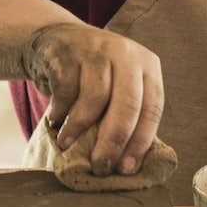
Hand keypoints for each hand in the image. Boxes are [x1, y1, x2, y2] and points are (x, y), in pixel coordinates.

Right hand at [21, 21, 163, 176]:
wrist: (56, 37)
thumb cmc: (93, 75)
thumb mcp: (118, 86)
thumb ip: (127, 114)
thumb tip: (127, 164)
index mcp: (147, 65)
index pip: (152, 108)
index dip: (140, 142)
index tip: (127, 169)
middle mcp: (126, 53)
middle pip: (127, 104)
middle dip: (113, 141)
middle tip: (100, 166)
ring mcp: (96, 49)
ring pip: (95, 97)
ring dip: (79, 126)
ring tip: (67, 144)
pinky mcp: (68, 51)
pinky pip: (66, 89)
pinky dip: (60, 110)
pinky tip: (55, 120)